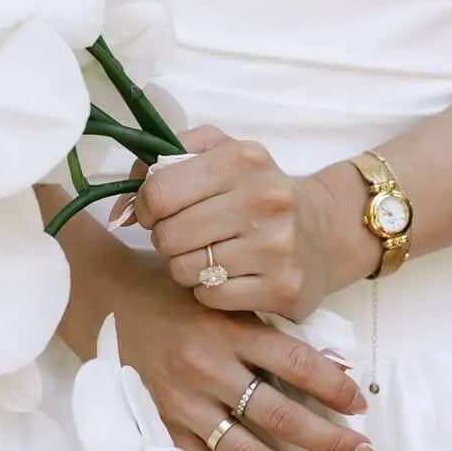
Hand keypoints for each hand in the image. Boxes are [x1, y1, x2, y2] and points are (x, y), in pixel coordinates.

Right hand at [108, 254, 374, 450]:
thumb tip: (331, 368)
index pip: (296, 364)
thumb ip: (268, 330)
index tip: (360, 407)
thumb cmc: (165, 292)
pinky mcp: (160, 425)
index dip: (334, 388)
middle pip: (281, 416)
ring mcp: (181, 402)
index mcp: (228, 330)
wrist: (98, 298)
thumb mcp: (221, 298)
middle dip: (330, 441)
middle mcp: (207, 369)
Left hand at [130, 127, 342, 319]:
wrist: (328, 231)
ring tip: (210, 255)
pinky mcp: (283, 288)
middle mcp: (264, 199)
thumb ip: (167, 157)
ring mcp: (276, 247)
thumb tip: (124, 200)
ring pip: (185, 270)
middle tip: (186, 237)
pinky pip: (210, 297)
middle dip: (167, 239)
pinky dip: (209, 290)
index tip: (155, 212)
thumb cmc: (260, 191)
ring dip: (187, 266)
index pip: (159, 191)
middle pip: (168, 235)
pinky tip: (228, 276)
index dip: (145, 207)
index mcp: (243, 159)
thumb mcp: (222, 153)